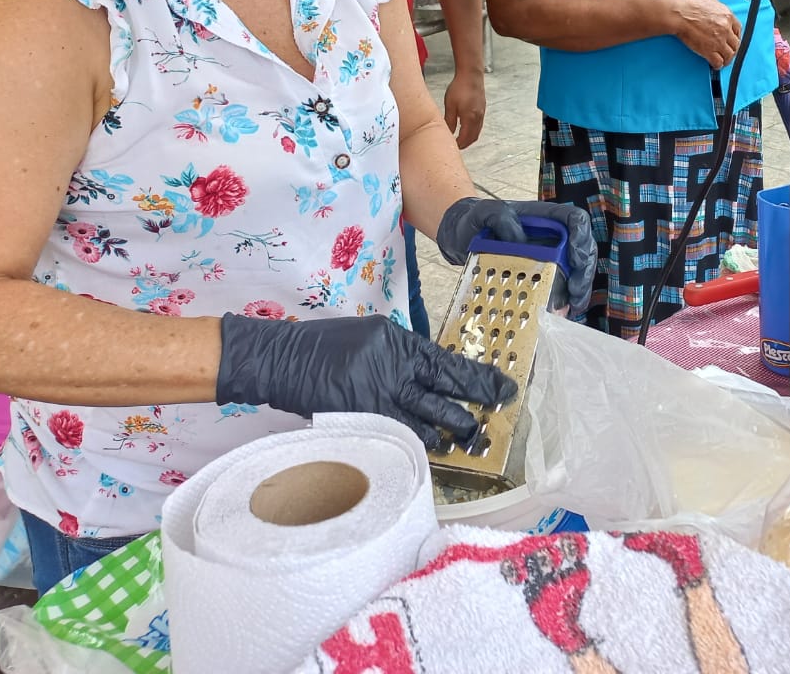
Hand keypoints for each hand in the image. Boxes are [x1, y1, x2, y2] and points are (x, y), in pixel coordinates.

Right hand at [215, 313, 514, 448]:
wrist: (285, 359)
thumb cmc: (329, 344)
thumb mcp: (376, 337)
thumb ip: (406, 356)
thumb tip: (435, 375)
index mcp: (403, 347)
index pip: (453, 367)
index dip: (482, 382)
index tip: (505, 391)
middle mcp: (397, 374)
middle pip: (447, 401)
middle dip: (471, 418)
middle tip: (486, 429)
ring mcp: (380, 402)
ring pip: (426, 429)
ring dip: (444, 439)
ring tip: (457, 445)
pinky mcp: (363, 424)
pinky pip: (399, 442)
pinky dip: (413, 448)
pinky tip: (423, 452)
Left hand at [434, 196, 597, 320]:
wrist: (463, 237)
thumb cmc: (477, 220)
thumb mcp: (484, 213)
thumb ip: (500, 218)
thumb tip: (519, 240)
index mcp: (544, 216)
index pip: (574, 219)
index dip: (582, 237)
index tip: (576, 259)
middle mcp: (553, 235)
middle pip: (582, 248)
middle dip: (584, 271)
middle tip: (575, 291)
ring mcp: (549, 254)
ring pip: (576, 269)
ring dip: (579, 289)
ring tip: (573, 306)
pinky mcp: (541, 273)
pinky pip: (560, 284)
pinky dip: (564, 298)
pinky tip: (561, 312)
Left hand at [442, 73, 485, 148]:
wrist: (471, 74)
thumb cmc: (459, 87)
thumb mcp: (450, 105)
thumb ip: (450, 121)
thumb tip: (448, 132)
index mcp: (470, 118)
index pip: (465, 138)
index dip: (459, 144)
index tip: (452, 147)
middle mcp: (478, 118)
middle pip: (473, 137)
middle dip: (465, 144)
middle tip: (456, 146)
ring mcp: (482, 113)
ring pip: (477, 131)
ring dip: (470, 137)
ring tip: (460, 139)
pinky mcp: (482, 108)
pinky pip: (479, 124)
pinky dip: (473, 130)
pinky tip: (466, 127)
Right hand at [667, 0, 740, 67]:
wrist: (678, 13)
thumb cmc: (689, 4)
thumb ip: (718, 7)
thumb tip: (717, 11)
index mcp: (727, 16)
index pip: (738, 29)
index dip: (735, 36)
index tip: (732, 39)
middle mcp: (726, 29)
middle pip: (736, 44)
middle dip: (732, 49)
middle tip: (728, 51)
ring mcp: (718, 41)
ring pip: (729, 55)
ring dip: (727, 59)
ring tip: (723, 60)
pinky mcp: (708, 50)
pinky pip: (718, 62)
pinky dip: (717, 65)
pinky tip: (714, 64)